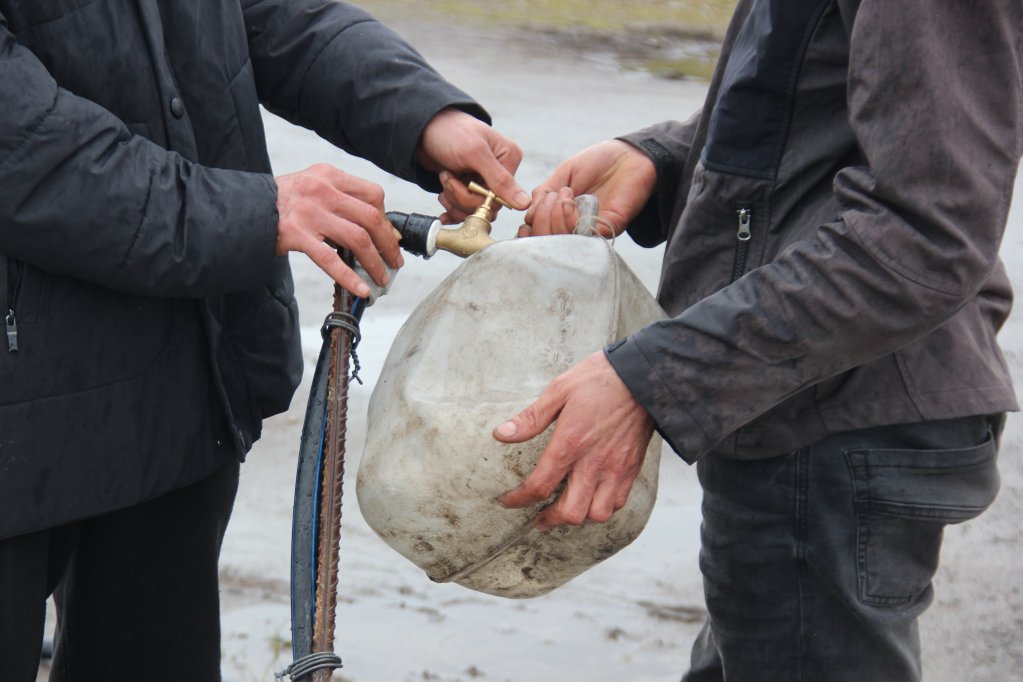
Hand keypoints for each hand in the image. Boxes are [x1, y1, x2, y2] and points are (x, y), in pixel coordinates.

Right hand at [274, 163, 401, 296]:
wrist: (240, 208)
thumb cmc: (280, 202)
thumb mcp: (311, 187)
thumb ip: (340, 200)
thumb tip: (375, 227)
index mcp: (328, 175)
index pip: (373, 194)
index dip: (387, 219)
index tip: (391, 237)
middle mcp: (321, 190)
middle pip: (370, 217)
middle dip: (388, 244)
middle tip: (394, 261)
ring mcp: (309, 212)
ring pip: (357, 238)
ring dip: (374, 262)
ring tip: (380, 278)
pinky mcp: (296, 234)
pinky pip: (330, 259)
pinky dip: (349, 277)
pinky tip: (360, 289)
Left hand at [416, 108, 528, 222]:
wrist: (422, 129)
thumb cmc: (449, 132)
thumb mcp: (475, 153)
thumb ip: (500, 181)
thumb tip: (525, 203)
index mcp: (509, 159)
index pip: (501, 197)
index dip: (478, 197)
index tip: (459, 182)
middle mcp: (500, 171)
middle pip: (487, 205)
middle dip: (462, 197)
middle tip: (448, 179)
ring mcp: (483, 180)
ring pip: (474, 209)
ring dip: (454, 199)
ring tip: (444, 179)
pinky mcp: (469, 187)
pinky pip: (465, 209)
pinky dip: (451, 206)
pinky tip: (443, 197)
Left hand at [495, 352, 654, 529]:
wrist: (643, 377)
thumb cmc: (598, 380)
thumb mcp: (559, 391)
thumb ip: (530, 418)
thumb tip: (501, 434)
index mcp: (570, 443)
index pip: (539, 486)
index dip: (519, 500)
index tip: (508, 501)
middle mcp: (594, 463)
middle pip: (570, 512)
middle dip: (549, 520)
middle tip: (538, 517)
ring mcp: (616, 469)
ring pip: (598, 515)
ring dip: (579, 517)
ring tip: (566, 510)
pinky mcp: (632, 469)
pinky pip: (619, 502)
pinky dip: (603, 507)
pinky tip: (591, 498)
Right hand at [522, 140, 656, 237]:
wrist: (628, 155)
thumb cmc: (597, 163)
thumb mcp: (562, 174)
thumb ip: (544, 193)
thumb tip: (529, 215)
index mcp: (561, 217)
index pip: (537, 235)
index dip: (530, 227)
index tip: (535, 208)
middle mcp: (574, 228)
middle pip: (547, 242)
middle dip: (541, 220)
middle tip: (552, 197)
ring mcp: (589, 231)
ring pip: (562, 242)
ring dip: (555, 219)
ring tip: (564, 196)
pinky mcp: (606, 229)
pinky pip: (581, 237)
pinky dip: (570, 221)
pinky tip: (571, 202)